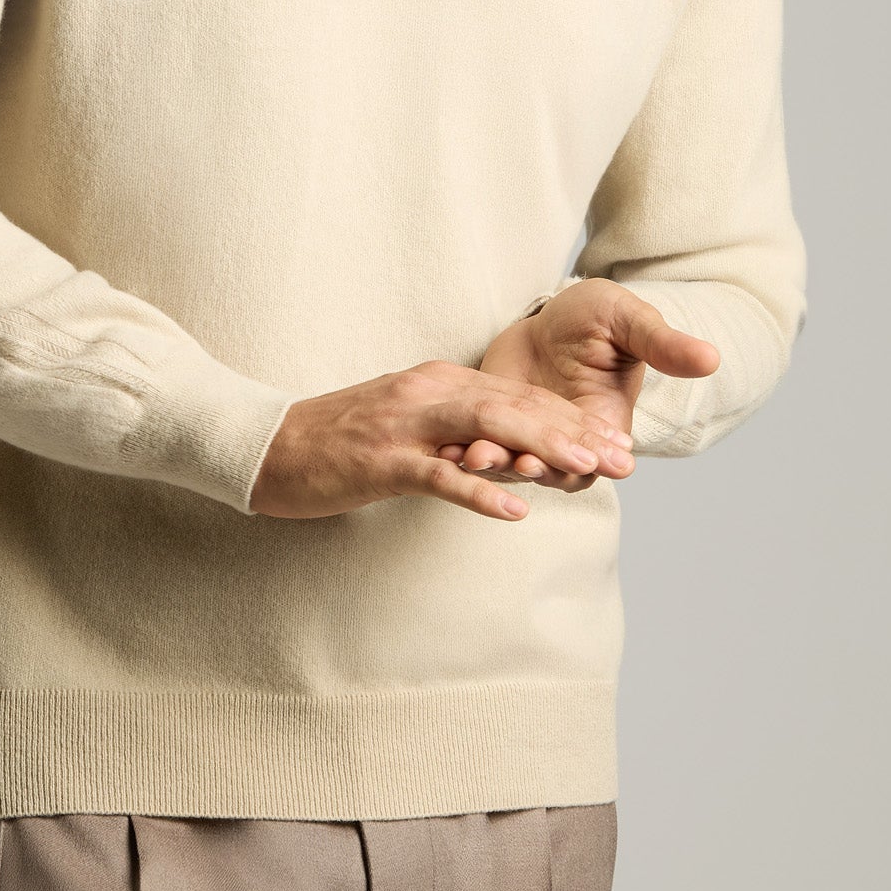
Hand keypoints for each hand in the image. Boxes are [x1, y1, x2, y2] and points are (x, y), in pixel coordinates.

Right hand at [248, 359, 636, 521]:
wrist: (266, 445)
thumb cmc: (336, 443)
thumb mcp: (405, 426)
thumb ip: (453, 432)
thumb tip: (504, 453)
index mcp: (437, 382)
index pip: (518, 395)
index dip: (571, 419)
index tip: (615, 445)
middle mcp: (428, 393)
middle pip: (515, 405)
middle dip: (574, 432)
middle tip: (624, 461)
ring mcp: (405, 425)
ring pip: (487, 429)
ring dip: (542, 448)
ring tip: (588, 469)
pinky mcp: (381, 460)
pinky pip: (438, 475)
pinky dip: (479, 490)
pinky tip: (515, 508)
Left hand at [448, 279, 720, 478]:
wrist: (550, 317)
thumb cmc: (597, 317)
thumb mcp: (629, 322)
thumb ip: (664, 344)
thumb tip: (713, 358)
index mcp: (605, 425)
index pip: (595, 459)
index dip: (577, 463)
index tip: (558, 460)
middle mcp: (567, 443)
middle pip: (548, 471)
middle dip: (522, 467)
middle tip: (498, 460)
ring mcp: (528, 439)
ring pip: (510, 465)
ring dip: (490, 463)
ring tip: (466, 456)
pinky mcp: (494, 428)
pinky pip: (480, 446)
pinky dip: (462, 450)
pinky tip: (441, 446)